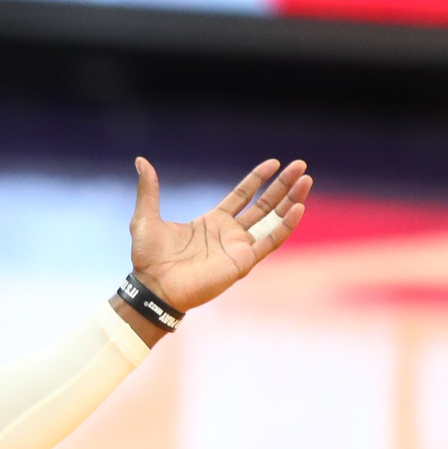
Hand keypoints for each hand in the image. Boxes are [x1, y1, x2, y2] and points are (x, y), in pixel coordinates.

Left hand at [127, 157, 311, 311]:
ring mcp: (238, 248)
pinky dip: (285, 226)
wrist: (152, 287)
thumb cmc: (148, 258)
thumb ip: (149, 190)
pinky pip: (270, 242)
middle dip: (283, 186)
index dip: (259, 179)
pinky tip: (298, 208)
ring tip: (306, 180)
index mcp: (213, 221)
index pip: (243, 195)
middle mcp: (230, 233)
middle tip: (301, 166)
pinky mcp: (242, 262)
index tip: (274, 163)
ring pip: (272, 220)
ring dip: (290, 201)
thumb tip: (141, 161)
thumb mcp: (145, 217)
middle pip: (264, 205)